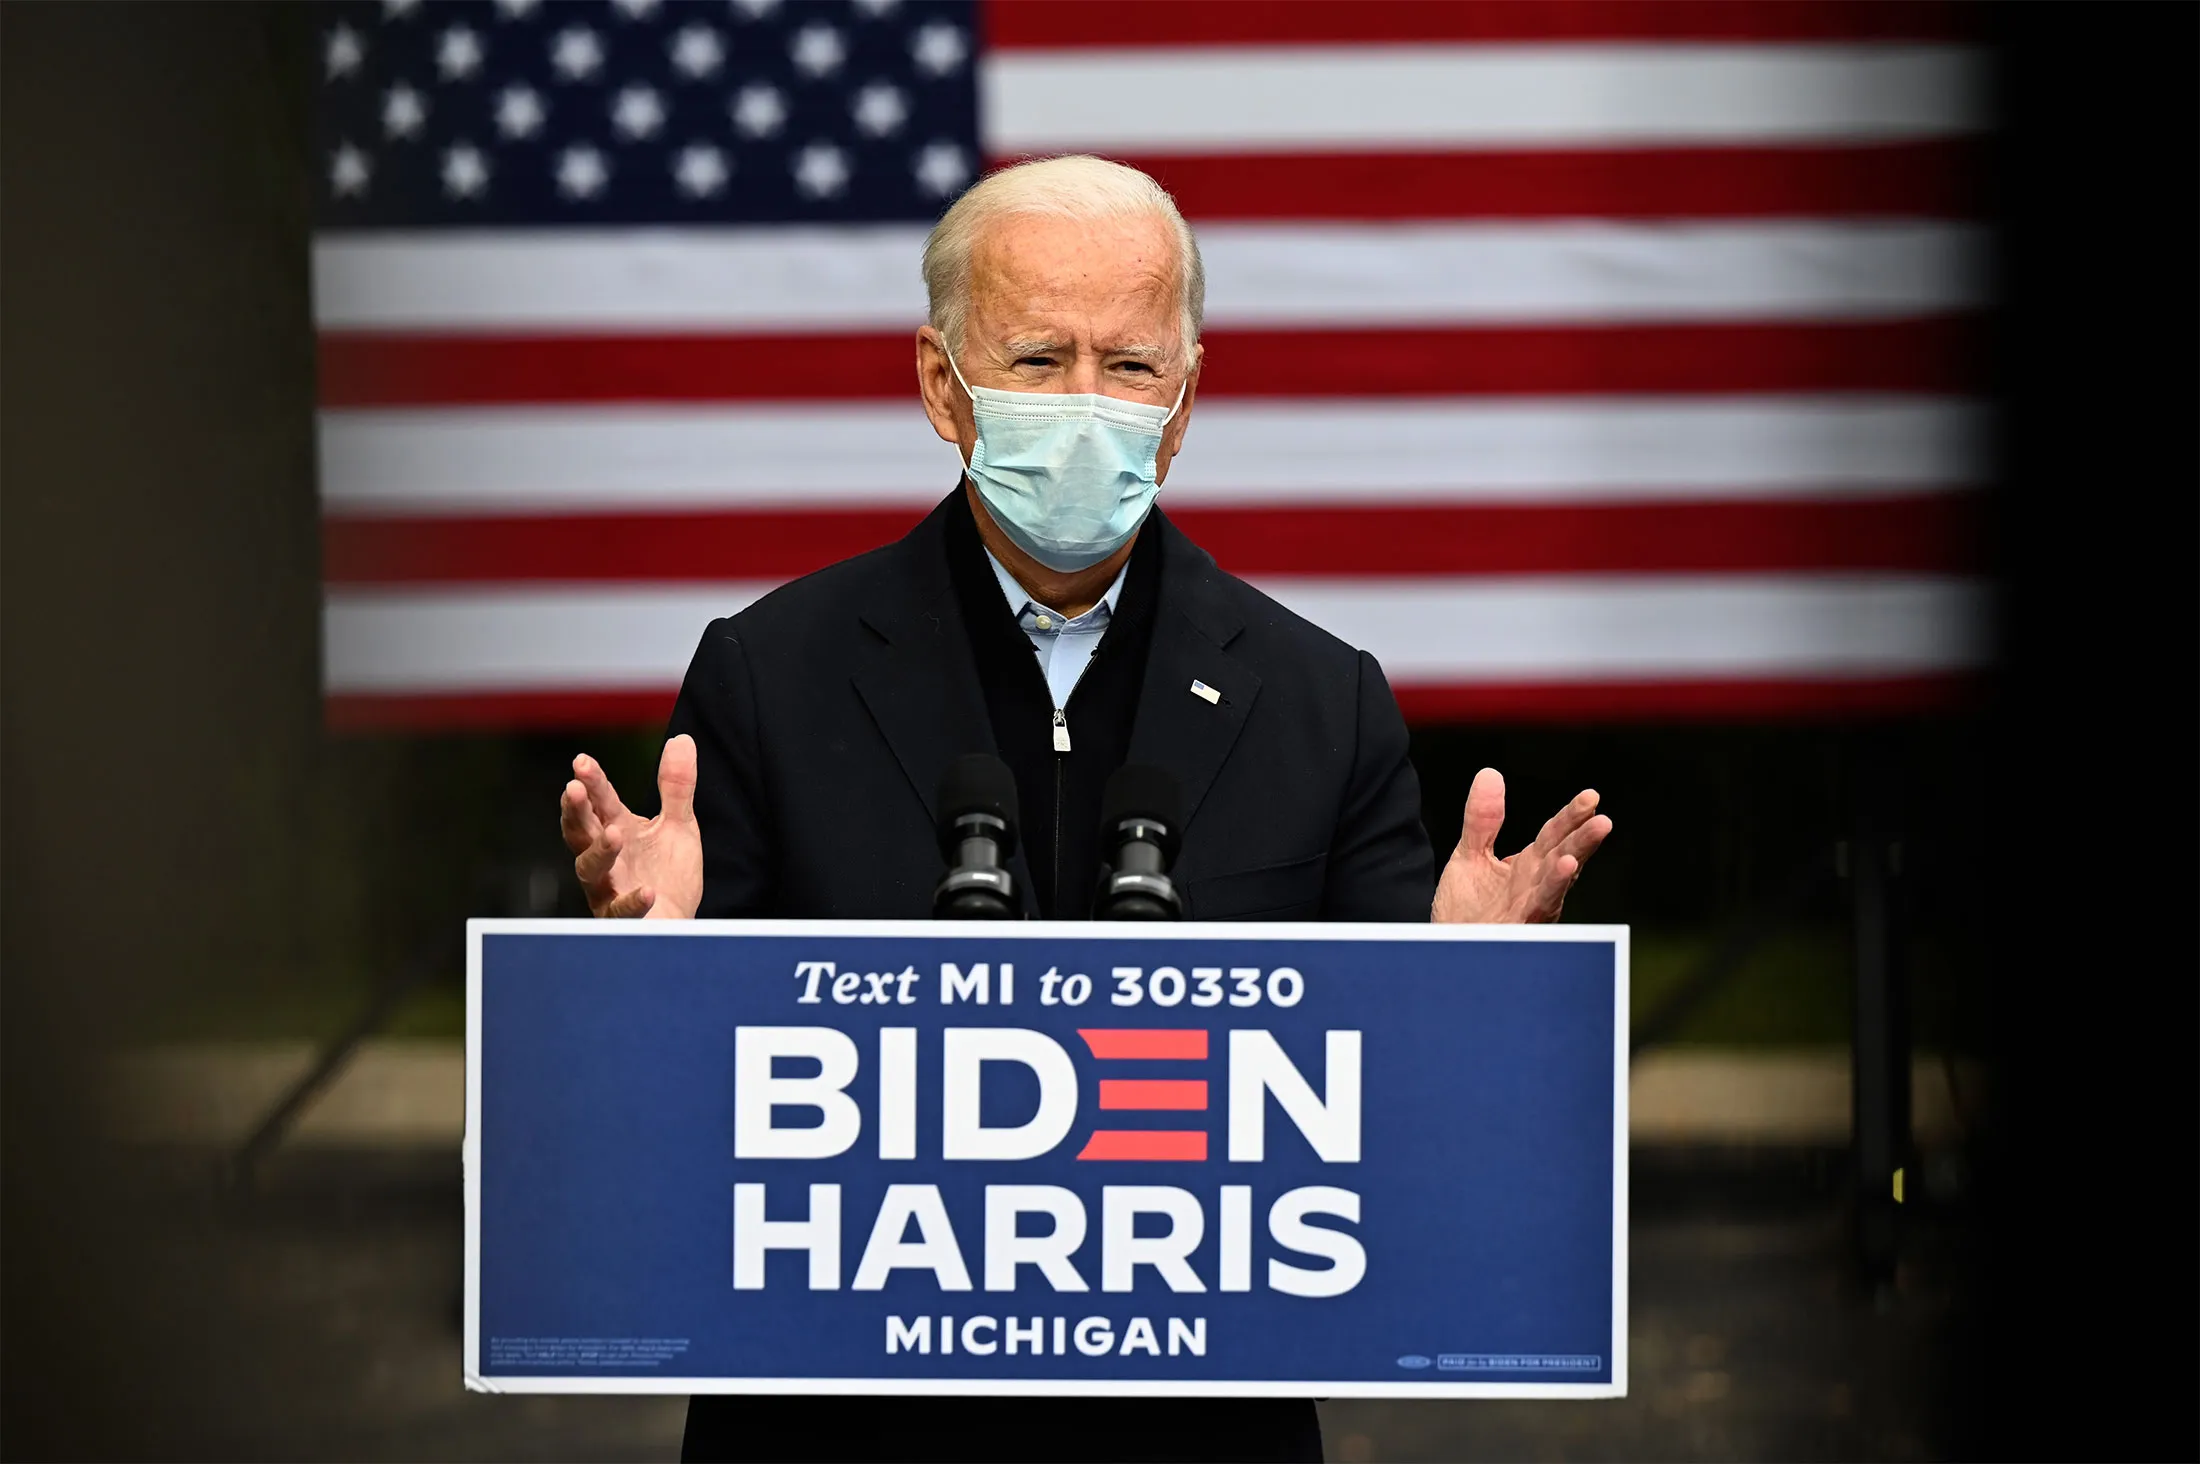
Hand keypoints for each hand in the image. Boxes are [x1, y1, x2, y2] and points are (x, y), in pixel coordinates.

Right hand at [559, 735, 703, 919]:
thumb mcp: (678, 825)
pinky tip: (647, 891)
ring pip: (590, 871)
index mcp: (616, 830)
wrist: (678, 923)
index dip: (591, 782)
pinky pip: (621, 911)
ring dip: (599, 851)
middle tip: (573, 790)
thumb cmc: (668, 875)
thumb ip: (676, 787)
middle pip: (581, 833)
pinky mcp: (623, 920)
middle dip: (576, 812)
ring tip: (613, 833)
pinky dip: (631, 901)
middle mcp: (605, 859)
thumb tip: (682, 740)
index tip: (582, 762)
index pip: (600, 802)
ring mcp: (609, 889)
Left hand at [1432, 768, 1611, 923]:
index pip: (1554, 835)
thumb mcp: (1470, 855)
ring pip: (1556, 885)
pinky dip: (1550, 892)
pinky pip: (1537, 909)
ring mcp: (1530, 909)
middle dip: (1583, 839)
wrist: (1447, 948)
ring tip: (1581, 849)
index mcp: (1528, 866)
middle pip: (1563, 856)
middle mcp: (1536, 886)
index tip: (1591, 797)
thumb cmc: (1465, 909)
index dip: (1571, 816)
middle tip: (1602, 819)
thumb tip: (1490, 773)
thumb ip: (1482, 820)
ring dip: (1571, 866)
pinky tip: (1561, 872)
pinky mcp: (1518, 929)